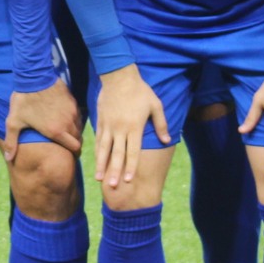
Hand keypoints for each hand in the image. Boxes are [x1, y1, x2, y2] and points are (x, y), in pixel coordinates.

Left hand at [1, 79, 83, 161]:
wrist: (34, 76)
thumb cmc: (23, 100)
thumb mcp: (14, 122)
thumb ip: (12, 142)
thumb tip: (9, 159)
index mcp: (56, 131)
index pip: (75, 148)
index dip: (74, 153)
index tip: (70, 154)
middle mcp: (68, 122)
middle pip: (79, 139)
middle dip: (74, 143)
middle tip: (66, 144)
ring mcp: (72, 111)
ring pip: (79, 127)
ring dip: (74, 131)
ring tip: (65, 132)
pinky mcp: (73, 101)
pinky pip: (78, 115)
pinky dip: (74, 120)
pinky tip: (64, 118)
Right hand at [93, 64, 169, 190]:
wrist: (118, 76)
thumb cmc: (140, 91)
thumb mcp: (156, 106)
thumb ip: (161, 124)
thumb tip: (168, 140)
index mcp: (135, 127)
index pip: (133, 152)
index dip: (130, 167)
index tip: (128, 180)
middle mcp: (120, 129)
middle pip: (117, 154)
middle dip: (114, 171)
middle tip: (112, 186)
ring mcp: (108, 126)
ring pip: (104, 149)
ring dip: (101, 165)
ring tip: (99, 178)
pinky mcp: (100, 121)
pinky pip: (98, 139)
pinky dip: (97, 152)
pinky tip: (96, 161)